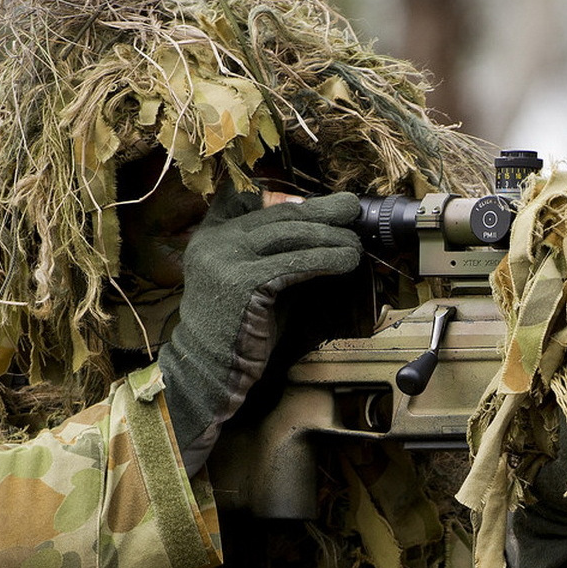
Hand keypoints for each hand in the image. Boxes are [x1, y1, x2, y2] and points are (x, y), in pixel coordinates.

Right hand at [157, 191, 361, 470]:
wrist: (211, 369)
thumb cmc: (241, 326)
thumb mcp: (253, 278)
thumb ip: (273, 252)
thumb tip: (323, 230)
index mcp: (210, 234)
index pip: (250, 200)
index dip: (288, 198)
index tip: (319, 202)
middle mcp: (212, 240)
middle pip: (277, 215)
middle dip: (320, 211)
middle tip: (352, 207)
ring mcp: (224, 259)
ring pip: (288, 236)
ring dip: (330, 236)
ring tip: (356, 242)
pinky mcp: (241, 282)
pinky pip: (292, 264)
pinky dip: (324, 260)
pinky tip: (346, 262)